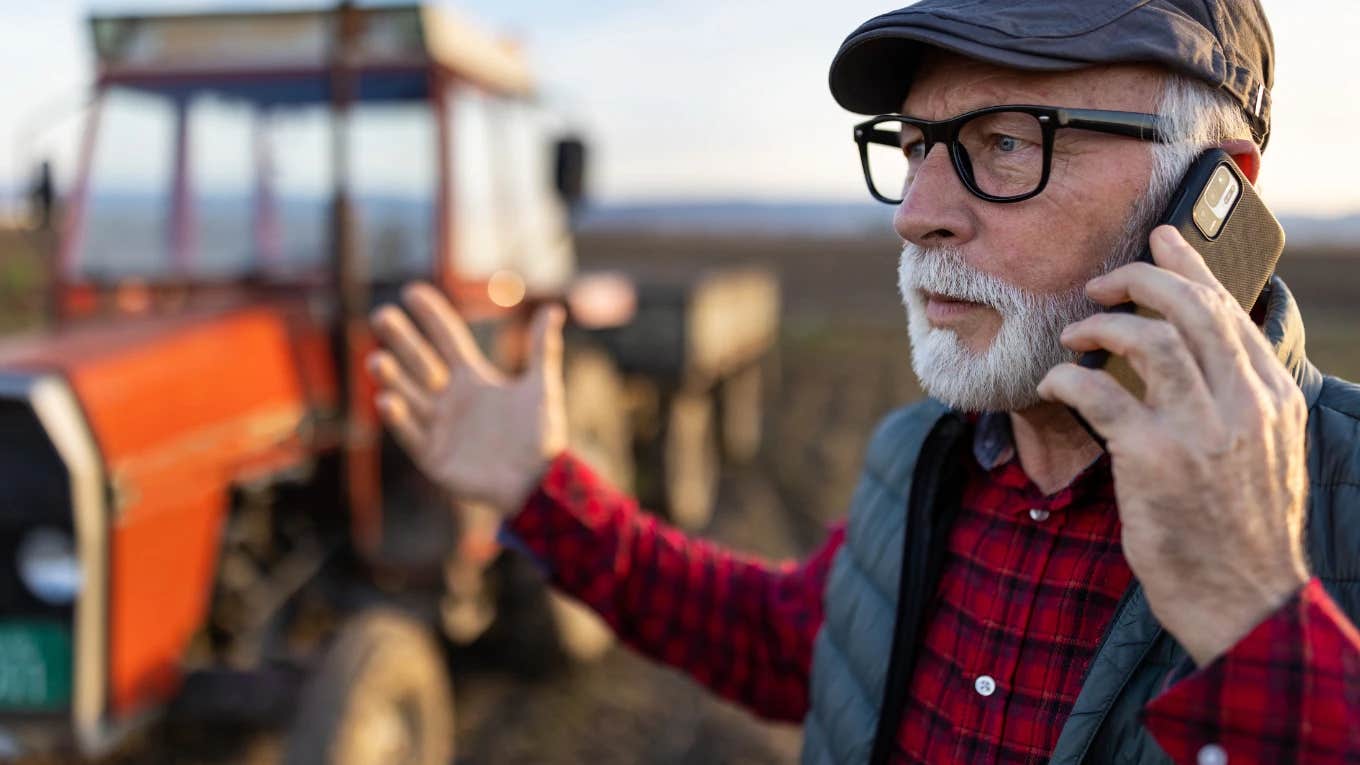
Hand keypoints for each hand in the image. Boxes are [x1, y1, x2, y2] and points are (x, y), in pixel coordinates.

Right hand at [366, 283, 568, 513]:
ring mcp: (440, 426)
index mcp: (474, 378)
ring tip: (377, 360)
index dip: (432, 316)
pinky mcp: (433, 456)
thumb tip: (554, 308)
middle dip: (401, 340)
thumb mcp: (542, 388)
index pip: (447, 339)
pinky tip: (387, 399)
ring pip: (408, 396)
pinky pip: (411, 434)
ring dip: (392, 378)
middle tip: (382, 315)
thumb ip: (542, 349)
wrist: (540, 483)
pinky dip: (399, 419)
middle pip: (420, 362)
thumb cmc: (542, 436)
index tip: (412, 290)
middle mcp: (451, 398)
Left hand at [1037, 225, 1309, 665]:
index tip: (1160, 239)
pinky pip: (1100, 394)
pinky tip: (1055, 382)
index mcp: (1272, 399)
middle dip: (1140, 279)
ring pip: (1150, 339)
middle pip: (1190, 308)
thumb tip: (1197, 356)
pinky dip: (1069, 378)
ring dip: (1102, 325)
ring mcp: (1199, 430)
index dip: (1189, 266)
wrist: (1244, 601)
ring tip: (1075, 334)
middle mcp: (1243, 404)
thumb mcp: (1264, 455)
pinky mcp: (1153, 459)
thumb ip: (1238, 402)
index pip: (1229, 310)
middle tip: (1102, 283)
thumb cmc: (1241, 531)